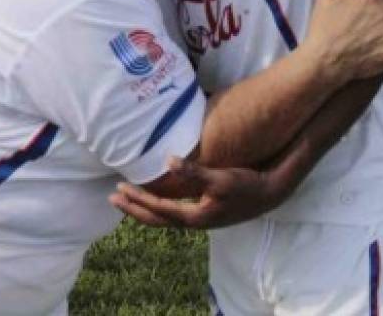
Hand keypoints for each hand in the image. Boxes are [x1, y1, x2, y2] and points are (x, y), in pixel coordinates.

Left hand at [110, 156, 285, 229]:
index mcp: (194, 216)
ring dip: (144, 209)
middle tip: (112, 199)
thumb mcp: (220, 178)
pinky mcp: (205, 212)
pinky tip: (156, 198)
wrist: (270, 194)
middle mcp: (194, 221)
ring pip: (164, 218)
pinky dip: (159, 207)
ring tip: (128, 199)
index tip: (119, 190)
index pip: (158, 209)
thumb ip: (194, 172)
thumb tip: (168, 160)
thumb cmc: (245, 185)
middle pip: (156, 219)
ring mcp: (200, 219)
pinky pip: (174, 213)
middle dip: (134, 209)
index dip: (137, 200)